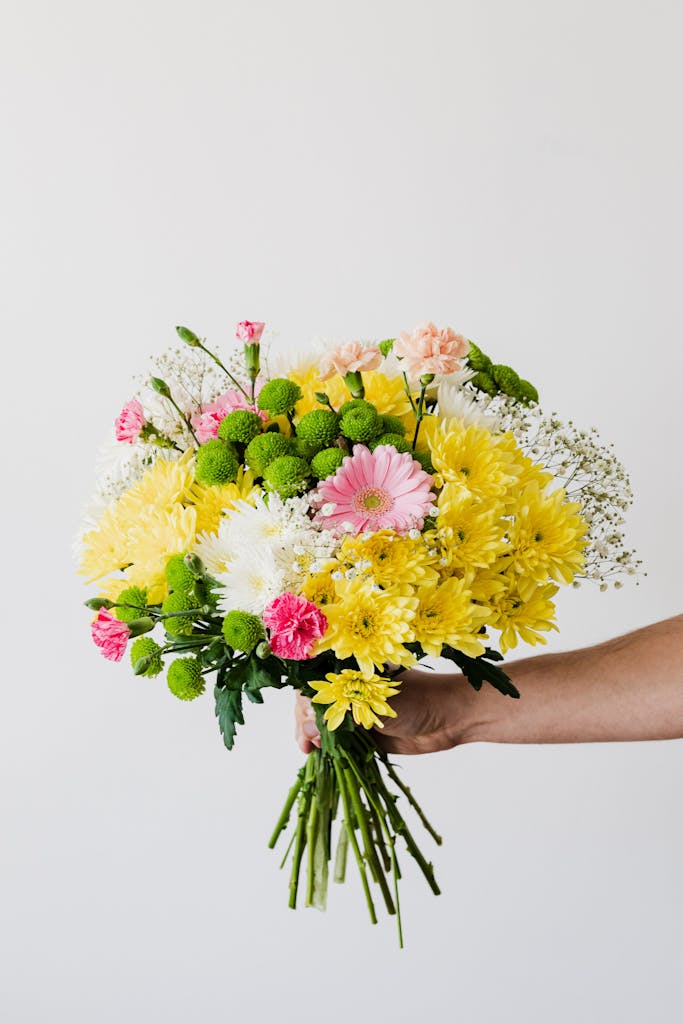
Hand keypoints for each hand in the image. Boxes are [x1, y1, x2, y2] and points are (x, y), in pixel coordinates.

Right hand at [294, 668, 476, 755]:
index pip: (314, 680)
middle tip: (309, 740)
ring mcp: (355, 710)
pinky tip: (316, 754)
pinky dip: (326, 748)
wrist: (450, 718)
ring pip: (322, 723)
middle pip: (313, 702)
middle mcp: (349, 687)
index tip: (305, 718)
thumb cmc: (418, 698)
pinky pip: (337, 740)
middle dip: (306, 721)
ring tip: (310, 749)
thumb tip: (308, 728)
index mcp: (350, 669)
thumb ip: (342, 711)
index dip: (304, 699)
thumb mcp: (375, 702)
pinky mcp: (362, 732)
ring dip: (311, 736)